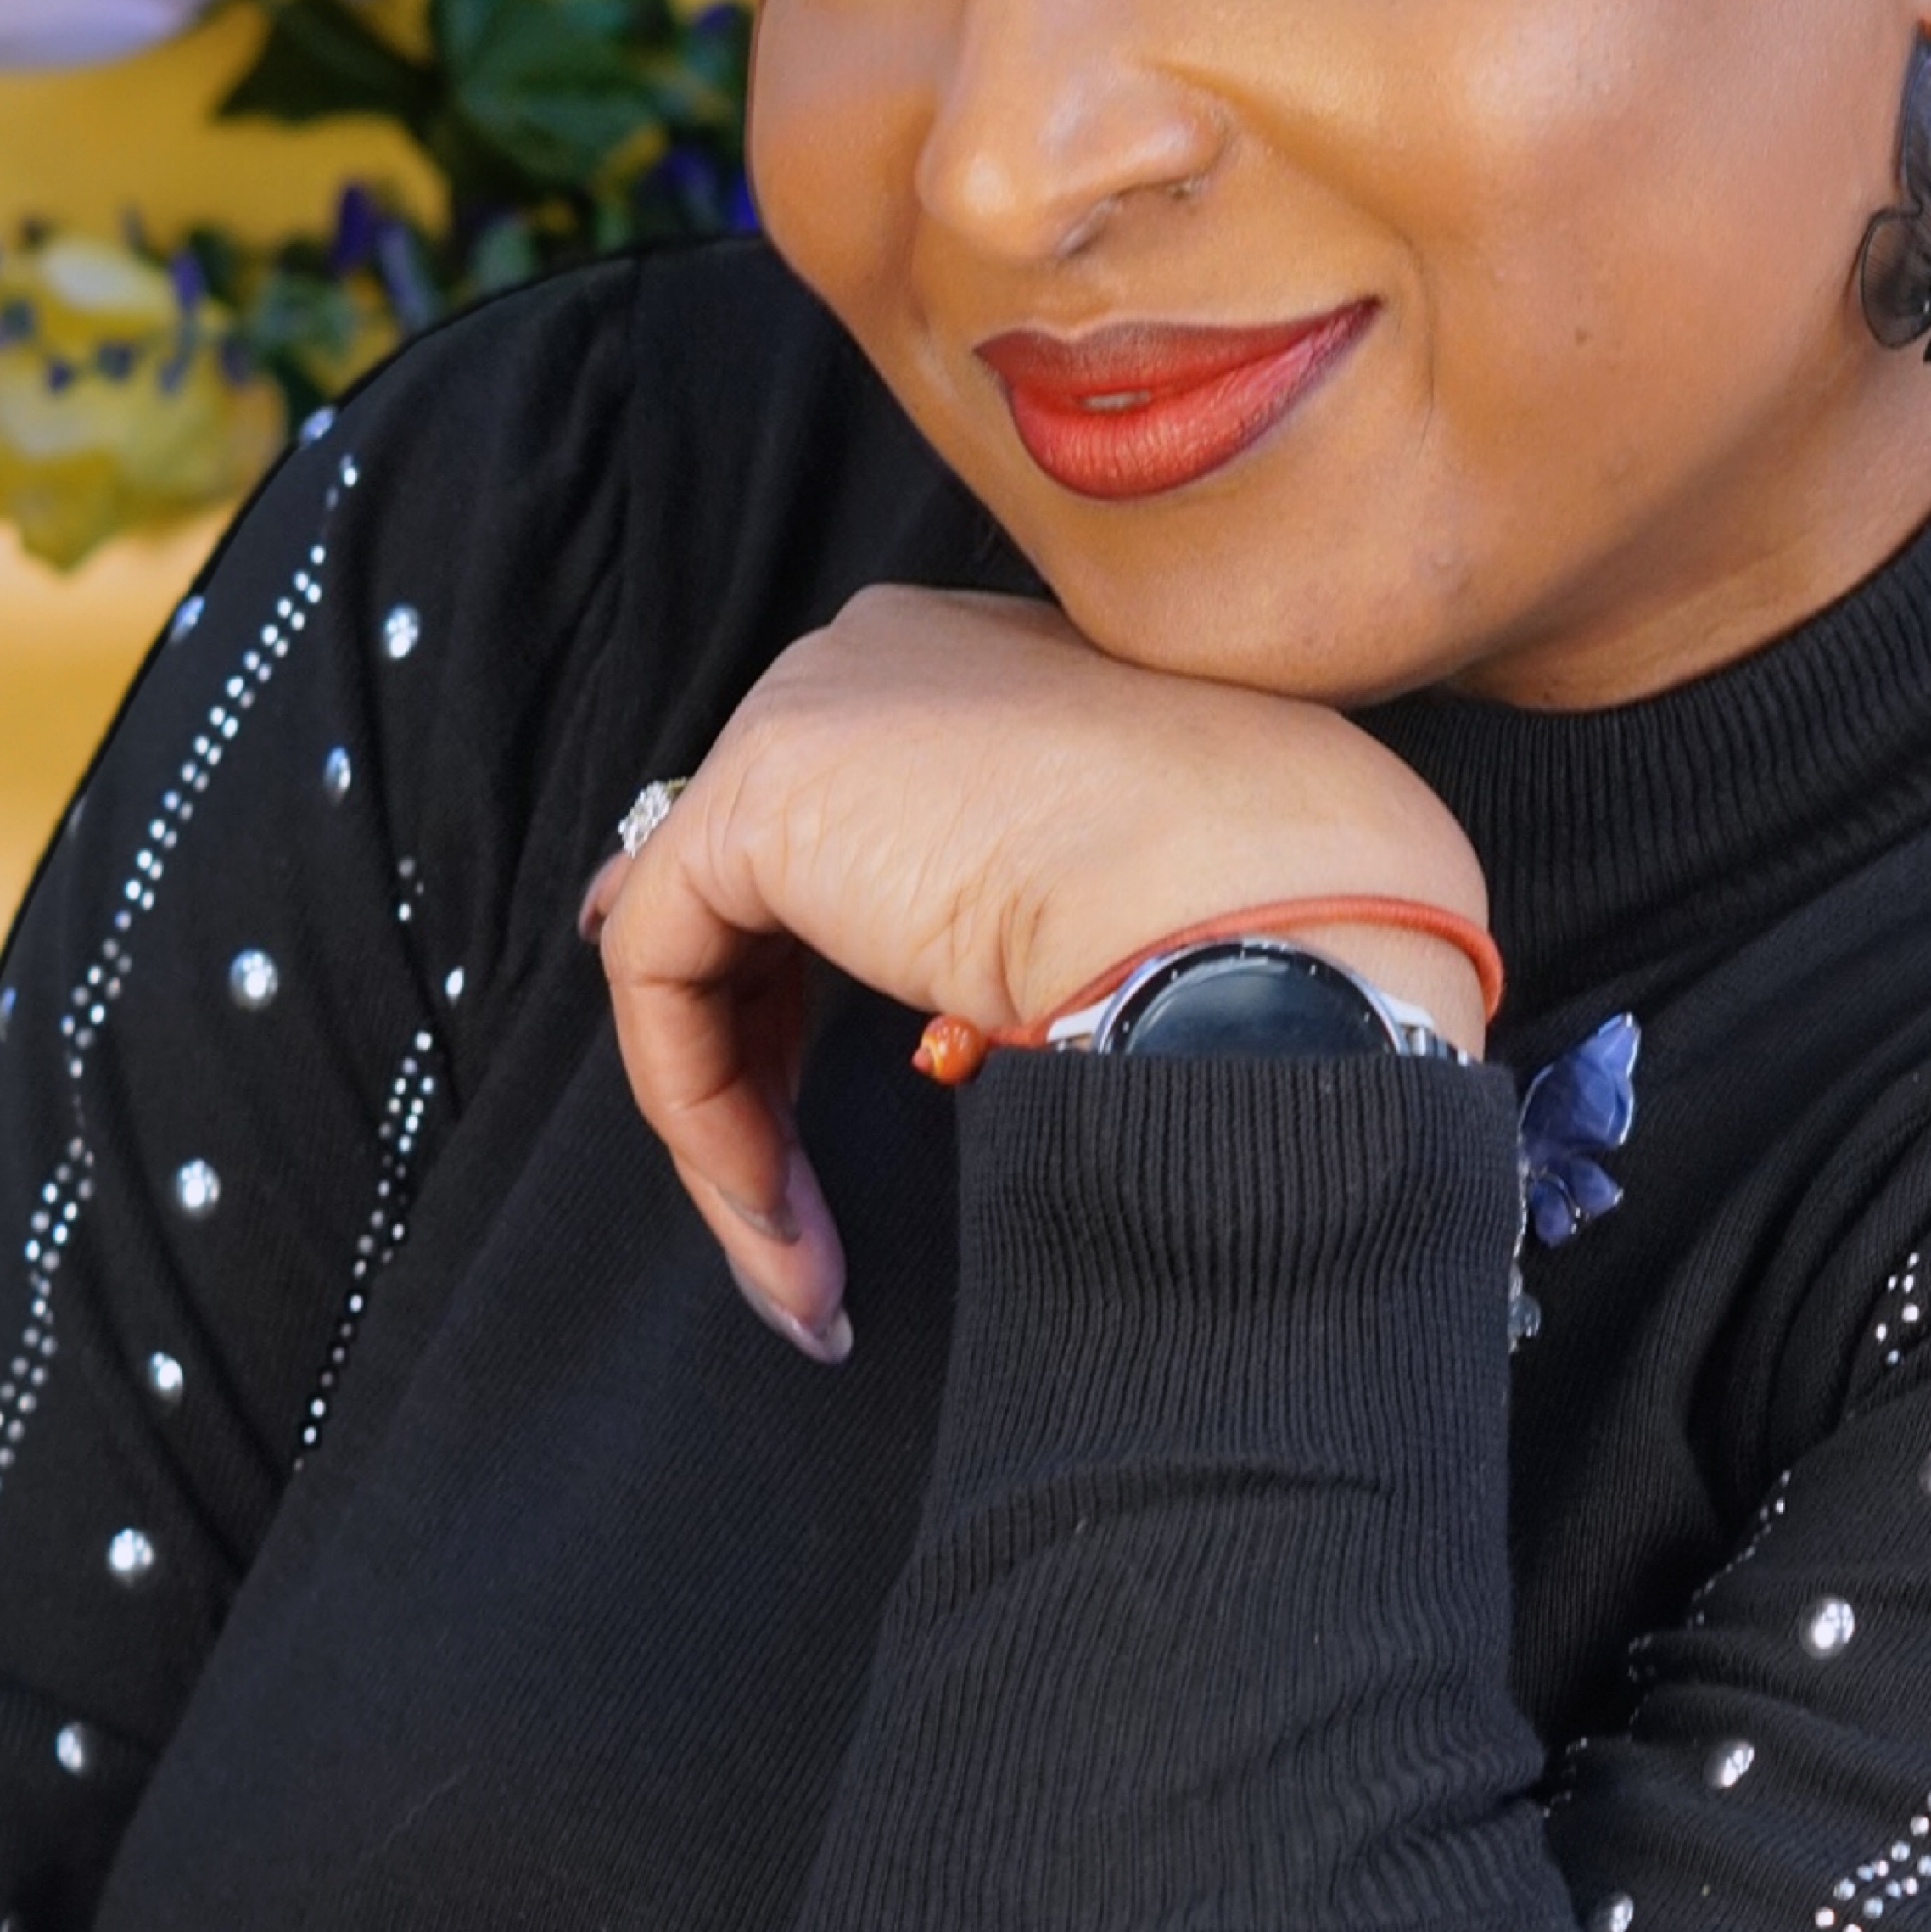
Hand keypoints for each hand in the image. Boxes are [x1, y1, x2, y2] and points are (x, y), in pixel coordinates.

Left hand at [582, 584, 1488, 1352]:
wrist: (1265, 898)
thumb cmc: (1256, 908)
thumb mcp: (1108, 901)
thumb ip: (970, 911)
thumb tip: (853, 982)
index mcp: (970, 666)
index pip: (835, 829)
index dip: (796, 985)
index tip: (798, 1119)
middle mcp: (872, 664)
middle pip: (752, 893)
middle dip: (757, 1068)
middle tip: (805, 1223)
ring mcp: (807, 712)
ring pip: (700, 951)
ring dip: (740, 1131)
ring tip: (807, 1267)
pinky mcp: (754, 798)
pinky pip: (665, 978)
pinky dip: (707, 1116)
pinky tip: (780, 1221)